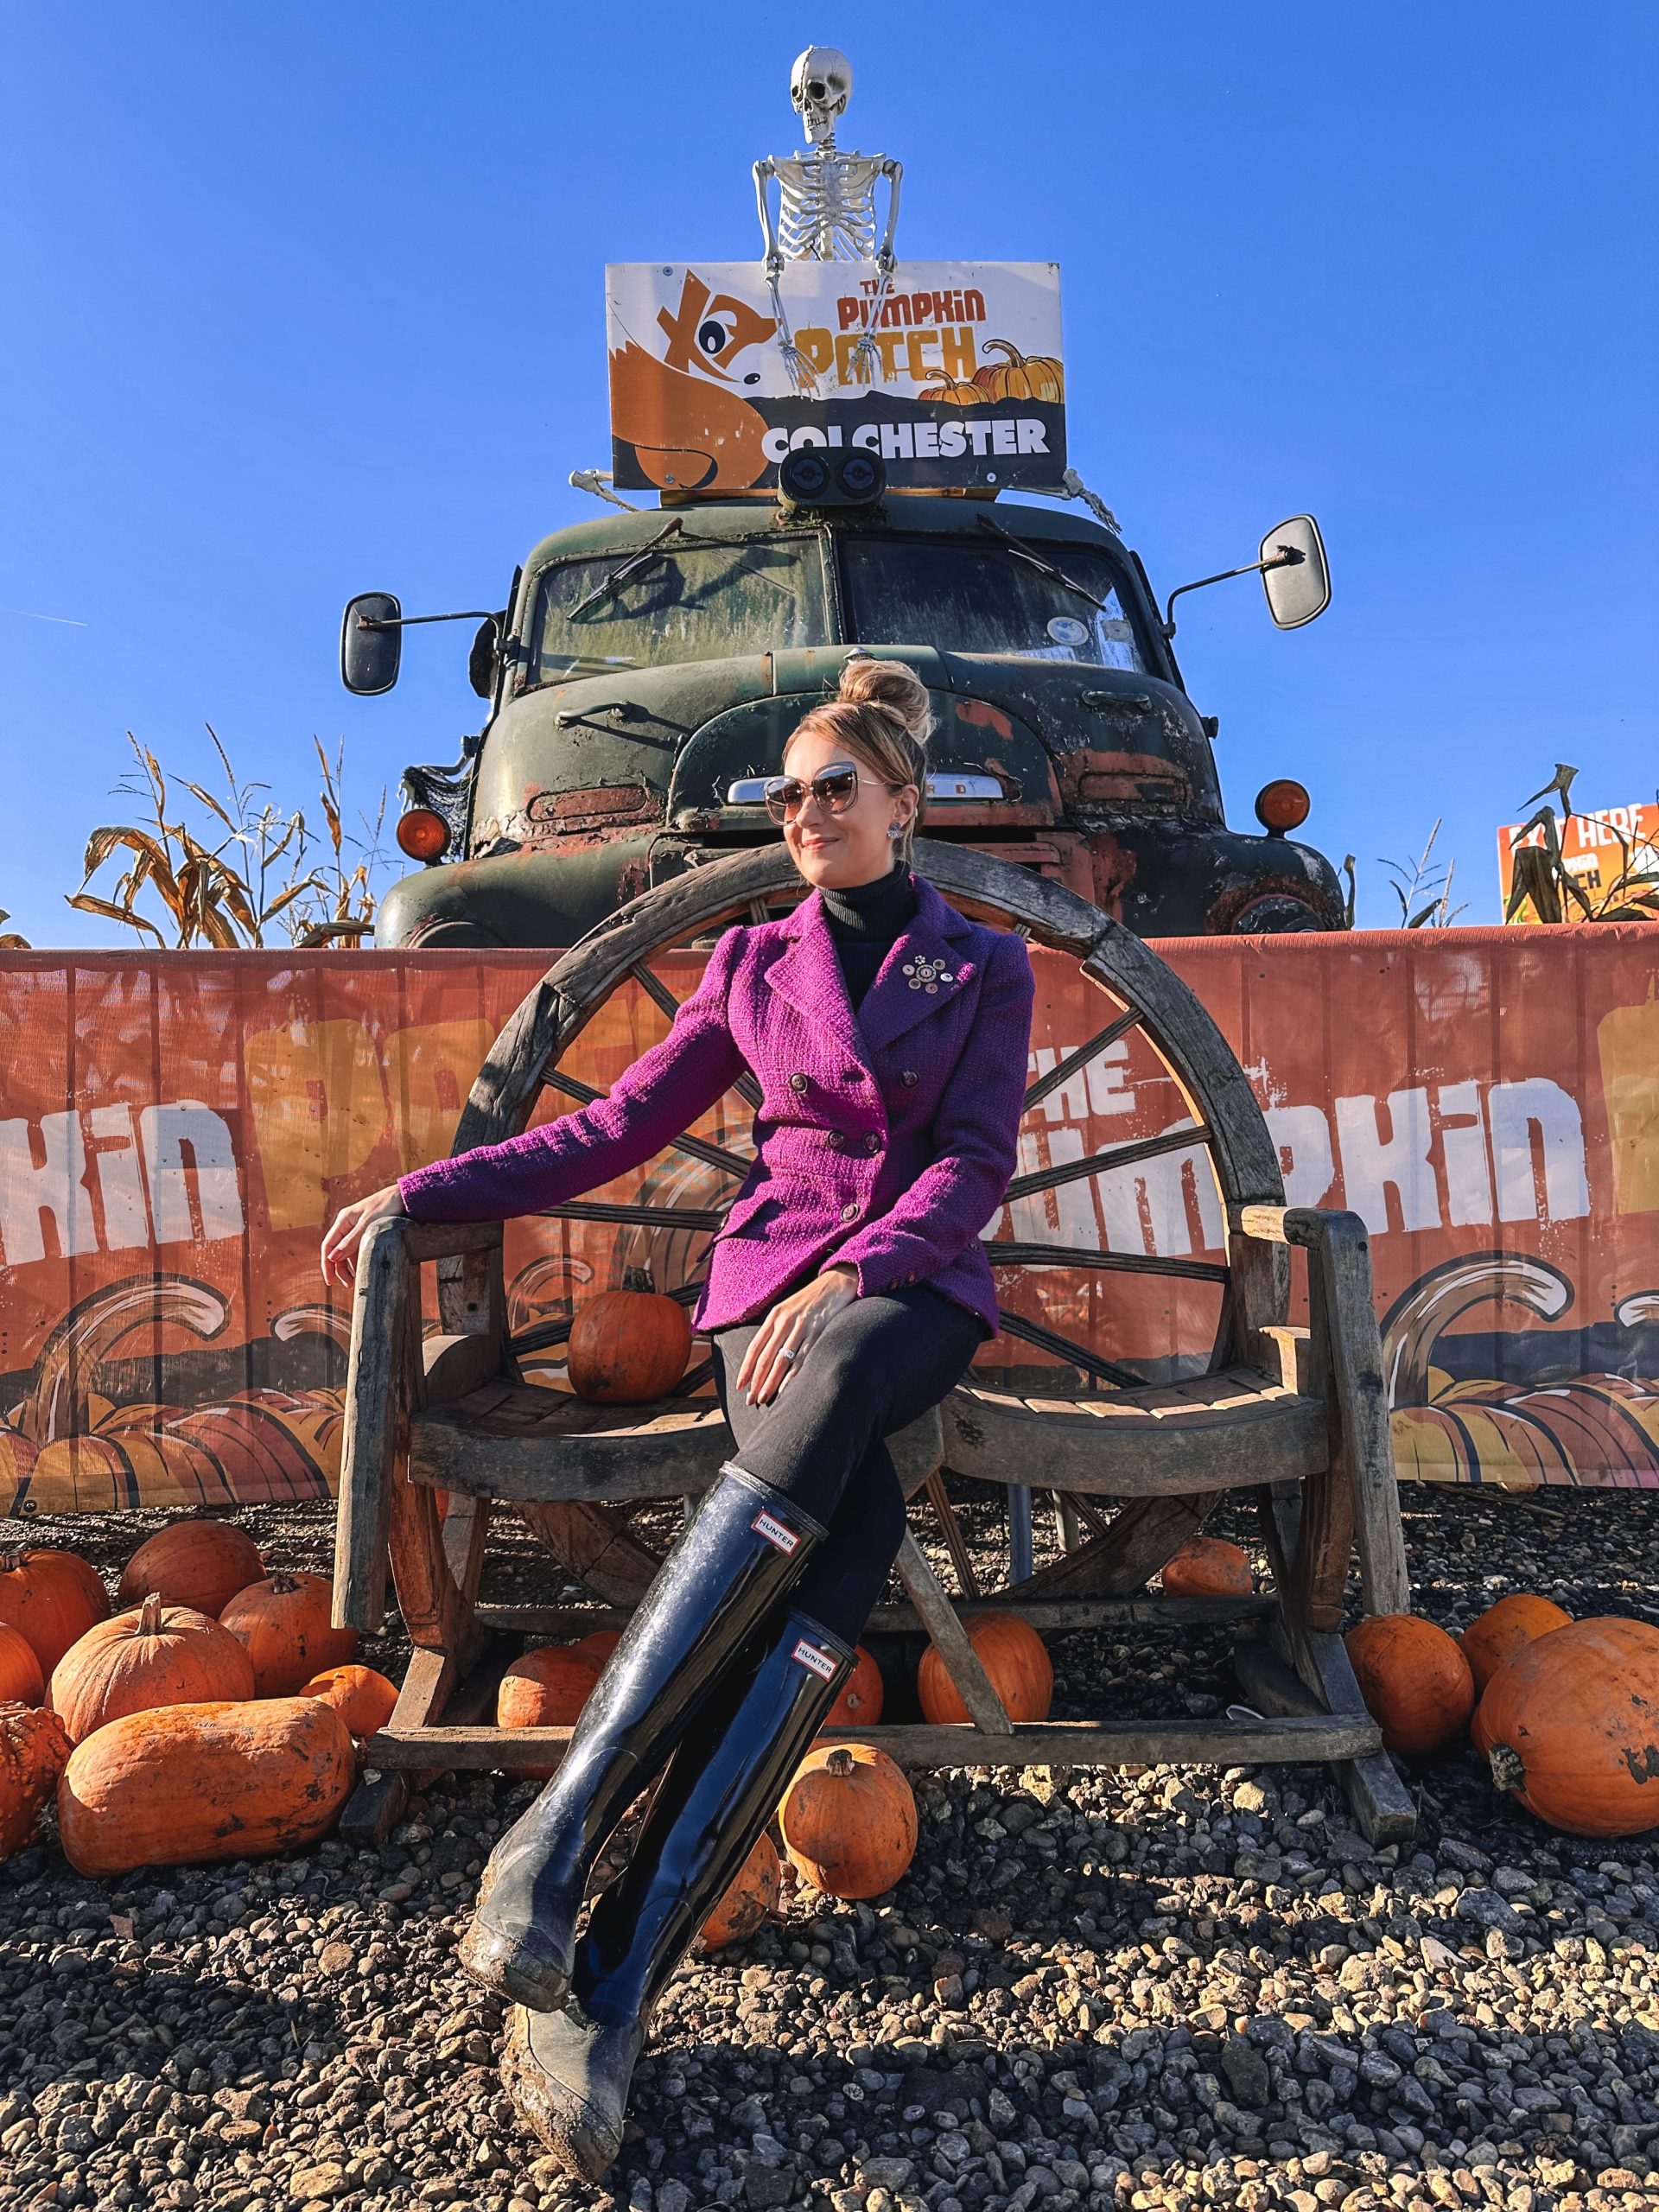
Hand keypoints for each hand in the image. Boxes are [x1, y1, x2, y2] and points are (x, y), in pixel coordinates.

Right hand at [320, 1184, 406, 1287]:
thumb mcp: (368, 1224)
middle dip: (339, 1268)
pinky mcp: (370, 1233)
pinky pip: (360, 1249)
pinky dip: (359, 1260)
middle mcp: (348, 1225)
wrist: (407, 1196)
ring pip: (348, 1252)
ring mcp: (359, 1229)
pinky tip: (364, 1269)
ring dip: (349, 1266)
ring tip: (356, 1280)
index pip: (328, 1245)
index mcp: (343, 1220)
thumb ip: (351, 1242)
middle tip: (349, 1284)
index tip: (330, 1280)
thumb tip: (332, 1258)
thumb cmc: (387, 1205)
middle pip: (337, 1251)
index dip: (327, 1264)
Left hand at [736, 1266, 856, 1406]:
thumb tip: (765, 1354)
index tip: (740, 1386)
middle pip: (765, 1356)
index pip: (755, 1346)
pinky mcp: (818, 1331)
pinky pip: (802, 1357)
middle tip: (751, 1400)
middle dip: (756, 1380)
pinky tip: (786, 1389)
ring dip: (770, 1382)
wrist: (836, 1282)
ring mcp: (801, 1326)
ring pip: (781, 1360)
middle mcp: (784, 1321)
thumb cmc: (810, 1300)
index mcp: (774, 1316)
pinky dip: (793, 1376)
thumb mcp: (788, 1309)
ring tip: (764, 1398)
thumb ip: (777, 1328)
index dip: (746, 1368)